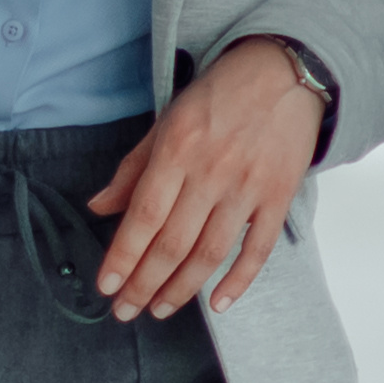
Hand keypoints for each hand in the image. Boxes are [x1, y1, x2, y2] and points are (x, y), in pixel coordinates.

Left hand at [87, 39, 331, 318]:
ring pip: (210, 253)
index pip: (144, 216)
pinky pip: (257, 249)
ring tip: (158, 310)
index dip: (123, 256)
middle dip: (143, 284)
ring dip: (181, 288)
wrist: (285, 71)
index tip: (106, 286)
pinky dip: (238, 281)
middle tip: (125, 311)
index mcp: (178, 149)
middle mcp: (211, 172)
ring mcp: (248, 188)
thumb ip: (133, 167)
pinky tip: (217, 303)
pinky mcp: (279, 196)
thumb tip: (98, 207)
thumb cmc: (220, 94)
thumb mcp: (168, 120)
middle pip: (172, 244)